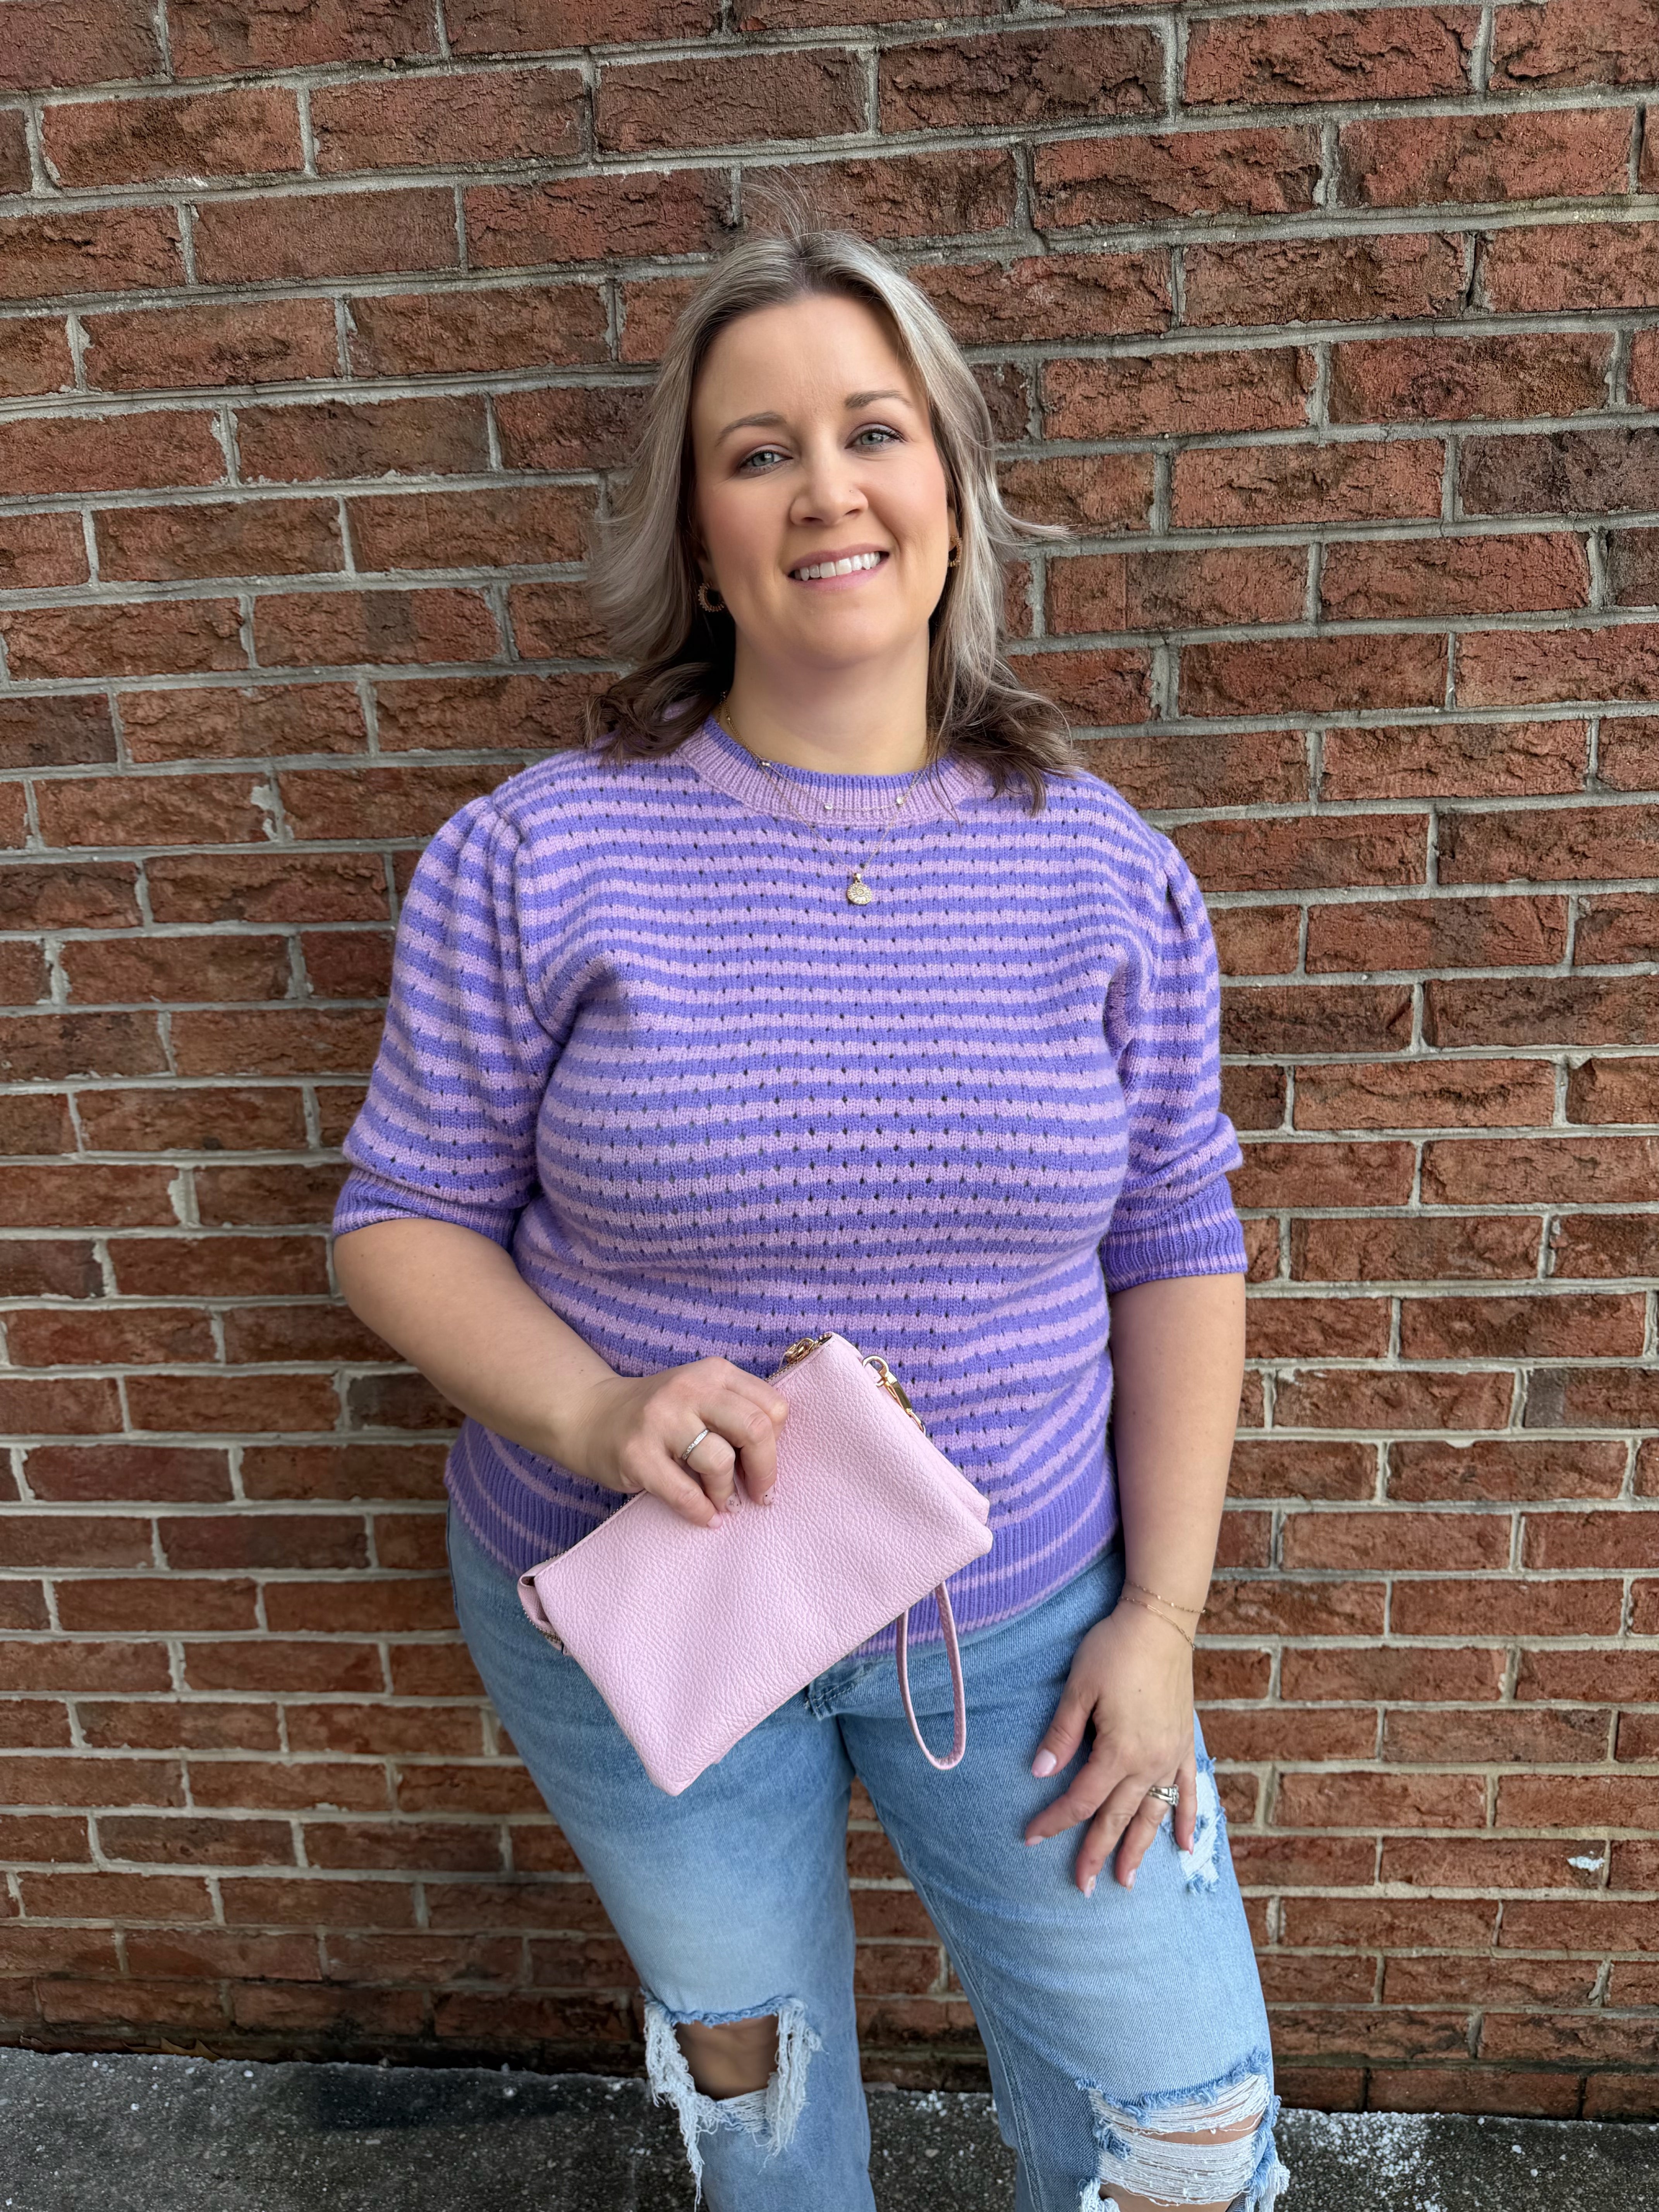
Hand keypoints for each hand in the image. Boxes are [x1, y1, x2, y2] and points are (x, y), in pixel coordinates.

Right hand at [563, 1358, 790, 1526]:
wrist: (591, 1415)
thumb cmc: (660, 1414)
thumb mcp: (701, 1396)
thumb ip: (737, 1412)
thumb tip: (776, 1457)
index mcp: (713, 1373)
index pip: (772, 1407)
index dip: (778, 1442)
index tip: (766, 1464)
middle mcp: (689, 1389)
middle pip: (755, 1429)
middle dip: (765, 1470)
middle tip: (761, 1495)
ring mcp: (660, 1420)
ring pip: (720, 1461)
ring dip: (728, 1494)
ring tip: (724, 1505)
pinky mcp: (637, 1454)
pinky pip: (684, 1492)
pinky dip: (702, 1512)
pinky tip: (707, 1518)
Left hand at [1022, 1599, 1197, 1893]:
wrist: (1160, 1623)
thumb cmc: (1114, 1650)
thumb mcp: (1079, 1688)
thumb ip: (1061, 1734)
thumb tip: (1039, 1772)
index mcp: (1119, 1751)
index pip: (1080, 1799)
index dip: (1054, 1821)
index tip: (1031, 1838)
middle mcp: (1149, 1762)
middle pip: (1118, 1818)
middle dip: (1097, 1853)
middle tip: (1083, 1886)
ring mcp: (1171, 1756)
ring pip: (1154, 1814)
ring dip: (1141, 1849)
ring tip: (1127, 1880)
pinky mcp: (1184, 1744)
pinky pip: (1188, 1791)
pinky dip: (1187, 1819)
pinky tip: (1184, 1845)